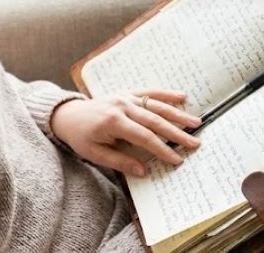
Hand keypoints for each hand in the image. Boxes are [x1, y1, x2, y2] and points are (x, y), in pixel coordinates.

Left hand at [50, 89, 203, 177]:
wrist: (68, 115)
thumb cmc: (81, 137)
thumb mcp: (94, 154)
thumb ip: (119, 161)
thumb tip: (143, 171)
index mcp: (113, 121)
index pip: (144, 137)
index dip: (162, 149)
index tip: (177, 159)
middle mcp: (121, 105)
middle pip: (154, 120)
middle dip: (176, 133)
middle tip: (195, 143)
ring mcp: (125, 97)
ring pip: (156, 105)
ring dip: (177, 113)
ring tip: (196, 122)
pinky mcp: (127, 92)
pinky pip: (149, 92)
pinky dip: (166, 93)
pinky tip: (183, 97)